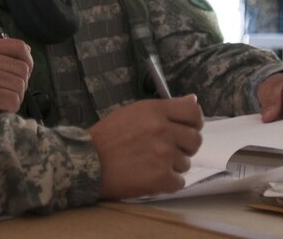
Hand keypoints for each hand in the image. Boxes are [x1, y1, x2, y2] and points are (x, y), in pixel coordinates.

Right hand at [0, 38, 32, 114]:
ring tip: (0, 99)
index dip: (27, 61)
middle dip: (20, 84)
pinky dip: (11, 107)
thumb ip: (5, 57)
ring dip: (15, 97)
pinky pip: (14, 99)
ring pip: (20, 85)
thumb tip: (28, 50)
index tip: (20, 73)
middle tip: (5, 91)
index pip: (20, 46)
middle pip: (23, 69)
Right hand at [86, 96, 202, 199]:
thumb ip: (164, 108)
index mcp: (155, 111)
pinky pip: (179, 182)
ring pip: (185, 163)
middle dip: (184, 147)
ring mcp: (163, 155)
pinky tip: (150, 177)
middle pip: (195, 140)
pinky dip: (167, 183)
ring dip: (171, 166)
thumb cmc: (107, 136)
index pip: (193, 113)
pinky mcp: (161, 178)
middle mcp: (163, 130)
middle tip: (165, 151)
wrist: (87, 162)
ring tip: (149, 164)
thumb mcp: (133, 112)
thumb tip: (194, 100)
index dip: (194, 123)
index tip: (189, 129)